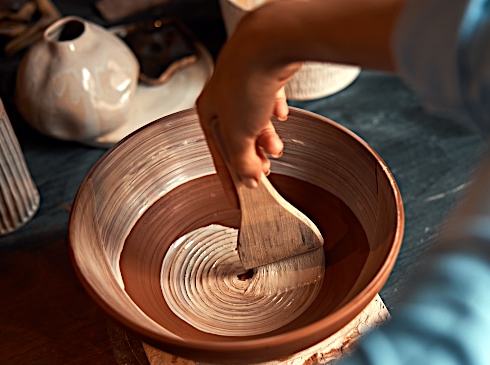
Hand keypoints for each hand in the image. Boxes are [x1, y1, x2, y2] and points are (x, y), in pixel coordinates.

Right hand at [196, 16, 300, 194]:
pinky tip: (281, 115)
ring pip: (255, 119)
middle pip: (237, 136)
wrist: (271, 44)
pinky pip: (270, 98)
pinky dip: (275, 111)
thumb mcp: (239, 136)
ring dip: (266, 138)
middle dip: (252, 155)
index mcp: (207, 111)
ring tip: (277, 149)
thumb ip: (243, 163)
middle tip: (264, 171)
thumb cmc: (245, 82)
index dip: (228, 176)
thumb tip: (248, 180)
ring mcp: (245, 83)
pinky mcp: (267, 73)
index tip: (236, 195)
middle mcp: (223, 95)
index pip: (217, 153)